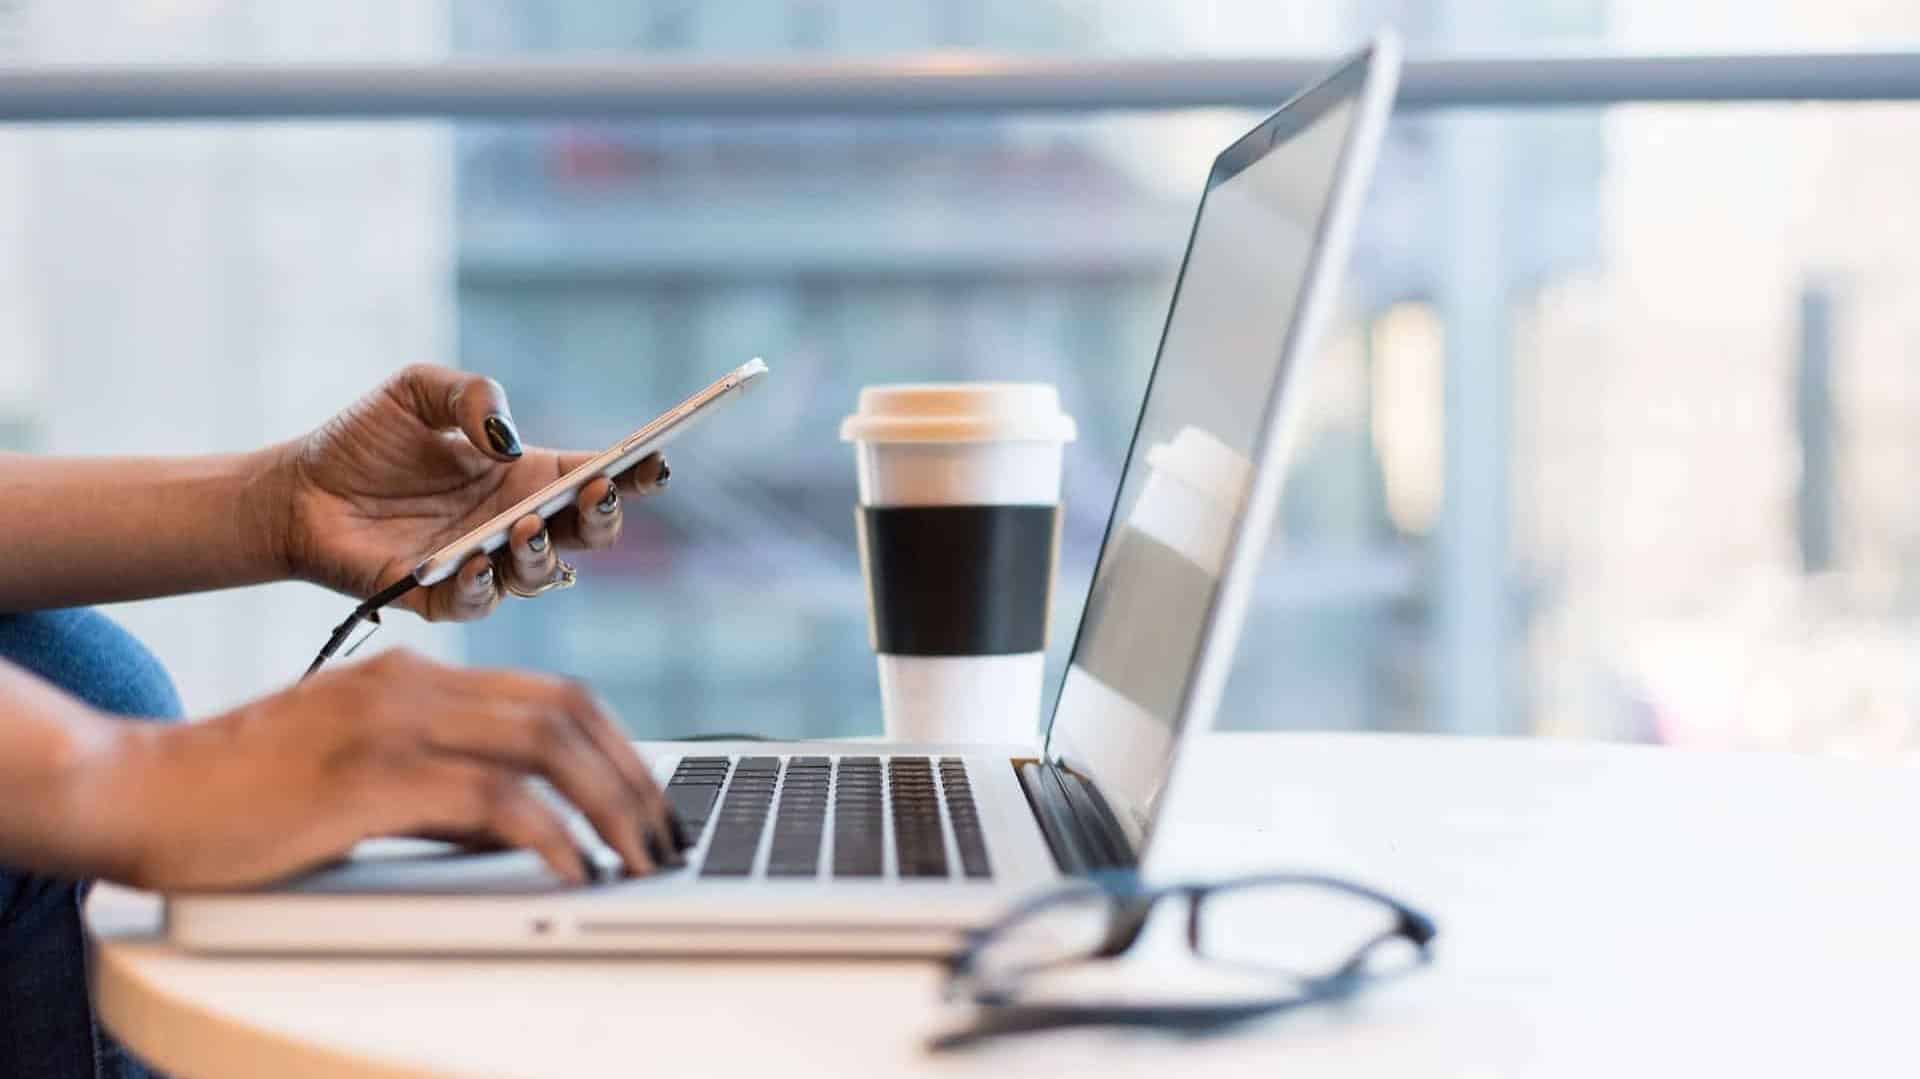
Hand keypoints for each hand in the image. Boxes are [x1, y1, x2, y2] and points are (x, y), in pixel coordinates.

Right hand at [82, 649, 681, 890]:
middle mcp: (413, 685)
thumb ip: (442, 788)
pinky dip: (549, 835)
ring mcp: (391, 724)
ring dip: (609, 806)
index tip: (650, 799)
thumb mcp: (361, 775)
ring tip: (639, 859)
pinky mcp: (369, 776)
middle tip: (664, 836)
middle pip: (566, 712)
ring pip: (545, 746)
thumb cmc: (243, 795)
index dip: (618, 745)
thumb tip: (523, 828)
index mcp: (416, 676)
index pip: (553, 694)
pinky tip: (573, 869)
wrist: (137, 791)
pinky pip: (491, 800)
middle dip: (633, 778)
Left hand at [272, 364, 670, 619]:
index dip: (633, 473)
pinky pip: (478, 602)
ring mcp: (483, 565)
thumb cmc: (363, 440)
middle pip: (588, 534)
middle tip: (596, 492)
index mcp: (525, 476)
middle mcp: (515, 524)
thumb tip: (507, 439)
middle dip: (604, 517)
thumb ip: (470, 395)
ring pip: (543, 576)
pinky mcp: (439, 598)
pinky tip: (475, 559)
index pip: (596, 477)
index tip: (654, 460)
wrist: (296, 490)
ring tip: (525, 526)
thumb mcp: (417, 390)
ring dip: (544, 554)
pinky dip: (483, 585)